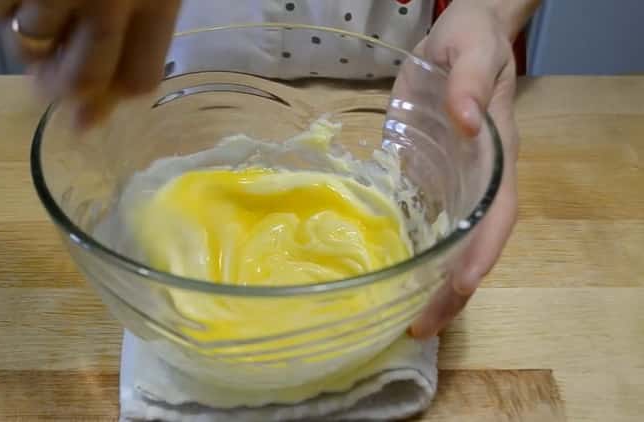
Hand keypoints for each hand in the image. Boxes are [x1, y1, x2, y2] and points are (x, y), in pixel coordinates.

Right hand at [0, 0, 179, 128]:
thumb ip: (136, 33)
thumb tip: (87, 116)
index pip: (139, 80)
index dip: (112, 103)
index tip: (88, 115)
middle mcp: (108, 0)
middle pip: (81, 82)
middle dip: (59, 88)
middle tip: (46, 80)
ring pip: (30, 47)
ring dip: (28, 39)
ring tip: (38, 7)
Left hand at [407, 0, 519, 337]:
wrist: (458, 38)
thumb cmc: (472, 41)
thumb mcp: (474, 50)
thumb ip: (471, 83)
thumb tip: (468, 123)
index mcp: (496, 159)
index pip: (498, 218)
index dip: (482, 255)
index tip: (459, 289)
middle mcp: (479, 183)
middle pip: (474, 247)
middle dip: (452, 291)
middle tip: (418, 328)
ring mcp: (454, 185)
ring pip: (450, 244)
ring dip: (432, 284)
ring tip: (404, 320)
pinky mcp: (429, 179)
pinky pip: (423, 223)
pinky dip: (411, 254)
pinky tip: (387, 276)